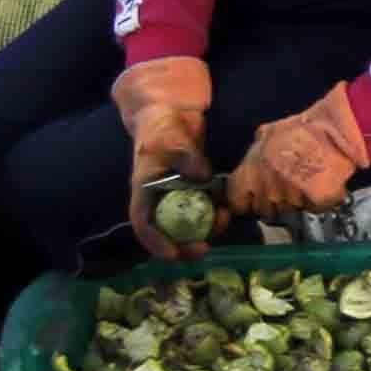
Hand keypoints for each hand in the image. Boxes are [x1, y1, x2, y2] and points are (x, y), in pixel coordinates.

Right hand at [111, 60, 211, 253]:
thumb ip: (186, 158)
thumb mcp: (171, 139)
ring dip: (205, 231)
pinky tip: (227, 211)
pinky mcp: (194, 193)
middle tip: (204, 249)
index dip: (155, 242)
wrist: (174, 115)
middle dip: (184, 246)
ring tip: (223, 221)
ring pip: (187, 226)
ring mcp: (176, 199)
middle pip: (166, 233)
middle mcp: (158, 201)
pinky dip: (215, 216)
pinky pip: (203, 212)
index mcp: (144, 192)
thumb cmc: (164, 128)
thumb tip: (201, 177)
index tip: (173, 254)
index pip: (143, 223)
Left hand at [223, 89, 370, 218]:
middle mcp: (267, 191)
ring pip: (289, 211)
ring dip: (295, 201)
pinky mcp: (314, 205)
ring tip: (306, 182)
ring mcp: (291, 200)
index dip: (244, 200)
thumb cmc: (302, 128)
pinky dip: (317, 201)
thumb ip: (259, 148)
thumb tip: (258, 151)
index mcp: (250, 174)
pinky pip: (313, 209)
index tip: (251, 197)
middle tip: (285, 185)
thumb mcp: (270, 132)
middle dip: (272, 201)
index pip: (237, 201)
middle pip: (263, 210)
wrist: (336, 130)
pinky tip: (321, 186)